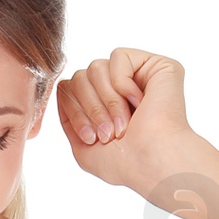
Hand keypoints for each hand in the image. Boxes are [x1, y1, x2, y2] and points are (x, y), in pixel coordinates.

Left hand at [55, 49, 193, 188]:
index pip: (71, 89)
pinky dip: (122, 82)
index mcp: (107, 105)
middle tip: (109, 134)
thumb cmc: (125, 162)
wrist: (152, 161)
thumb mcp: (83, 147)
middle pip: (80, 76)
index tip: (91, 138)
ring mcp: (139, 75)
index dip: (74, 111)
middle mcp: (122, 88)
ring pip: (96, 67)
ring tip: (124, 124)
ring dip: (106, 100)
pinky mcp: (156, 64)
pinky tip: (140, 101)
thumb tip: (62, 86)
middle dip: (90, 108)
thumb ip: (69, 118)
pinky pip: (118, 56)